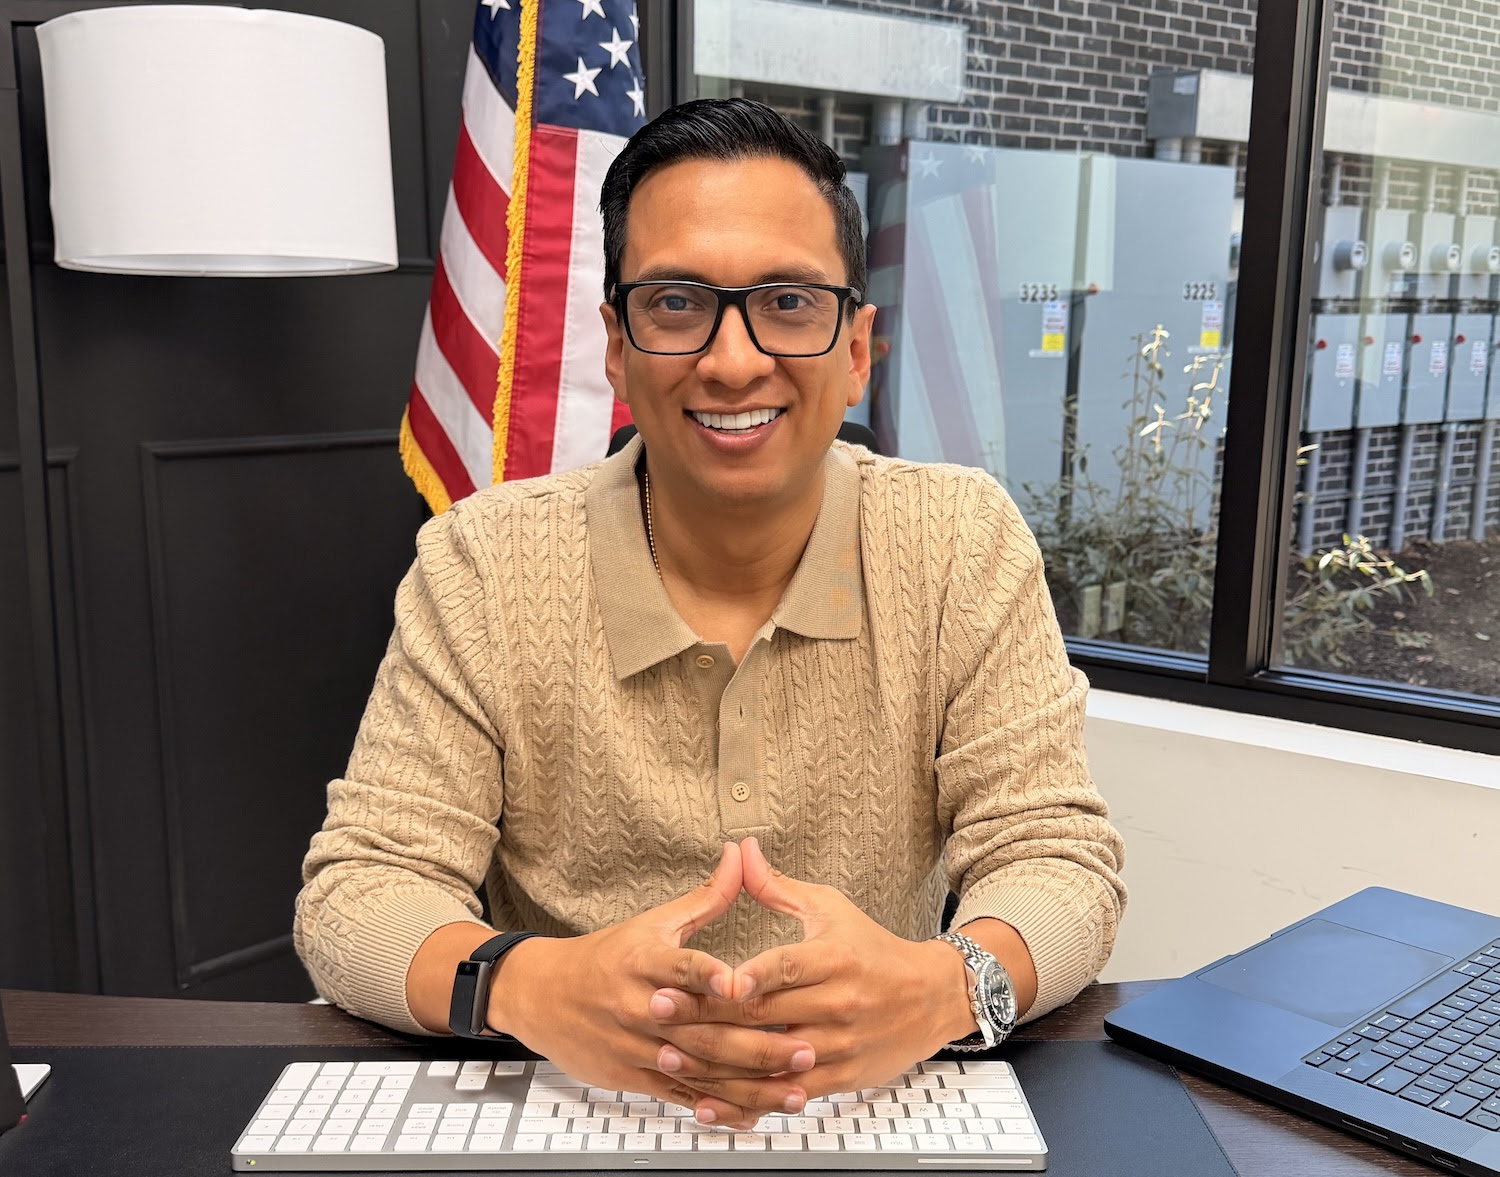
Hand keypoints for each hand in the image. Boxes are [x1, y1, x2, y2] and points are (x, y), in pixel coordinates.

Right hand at [488, 842, 812, 1126]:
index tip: (737, 984)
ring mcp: (636, 1046)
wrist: (541, 996)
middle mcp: (639, 1006)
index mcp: (643, 961)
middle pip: (701, 1030)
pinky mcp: (633, 1077)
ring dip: (749, 1084)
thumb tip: (742, 854)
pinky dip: (719, 1107)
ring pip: (698, 1071)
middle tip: (805, 1048)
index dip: (706, 975)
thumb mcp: (653, 921)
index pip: (678, 967)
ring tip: (795, 1088)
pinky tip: (755, 1113)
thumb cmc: (606, 957)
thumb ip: (706, 897)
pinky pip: (682, 1097)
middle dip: (755, 1043)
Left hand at [648, 837, 973, 1111]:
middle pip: (765, 1015)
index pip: (787, 966)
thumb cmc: (872, 949)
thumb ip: (777, 888)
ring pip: (770, 1061)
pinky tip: (711, 1102)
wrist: (930, 997)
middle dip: (706, 1015)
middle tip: (658, 1009)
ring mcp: (839, 1045)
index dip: (750, 975)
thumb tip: (741, 851)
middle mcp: (838, 1003)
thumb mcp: (829, 909)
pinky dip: (749, 1099)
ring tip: (670, 1058)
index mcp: (834, 958)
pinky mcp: (841, 1077)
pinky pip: (788, 1093)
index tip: (715, 979)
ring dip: (716, 1064)